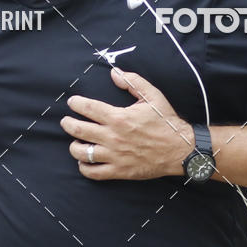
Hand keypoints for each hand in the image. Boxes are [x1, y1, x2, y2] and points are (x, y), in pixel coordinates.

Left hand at [59, 67, 194, 179]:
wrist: (180, 149)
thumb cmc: (166, 122)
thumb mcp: (152, 96)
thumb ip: (132, 82)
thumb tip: (113, 73)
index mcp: (119, 117)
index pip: (88, 108)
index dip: (76, 103)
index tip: (72, 102)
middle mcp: (113, 137)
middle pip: (78, 130)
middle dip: (68, 124)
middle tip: (66, 121)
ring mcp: (114, 155)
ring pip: (82, 152)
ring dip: (74, 146)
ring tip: (75, 142)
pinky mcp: (119, 171)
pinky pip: (93, 172)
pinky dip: (84, 167)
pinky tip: (85, 161)